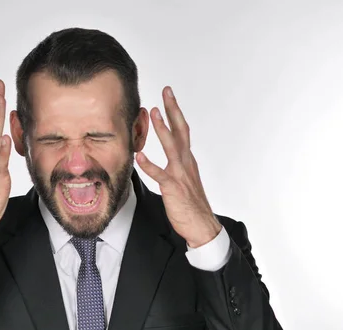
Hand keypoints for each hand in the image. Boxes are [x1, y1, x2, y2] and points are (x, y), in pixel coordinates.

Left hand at [136, 86, 221, 247]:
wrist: (202, 226)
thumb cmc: (191, 204)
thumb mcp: (185, 178)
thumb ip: (177, 163)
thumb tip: (171, 152)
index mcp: (187, 160)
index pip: (183, 130)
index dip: (175, 112)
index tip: (168, 95)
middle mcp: (186, 163)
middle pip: (181, 131)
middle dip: (173, 110)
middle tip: (166, 91)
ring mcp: (180, 174)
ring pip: (172, 147)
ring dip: (162, 129)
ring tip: (153, 113)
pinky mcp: (173, 188)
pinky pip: (160, 175)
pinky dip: (150, 165)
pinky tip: (140, 156)